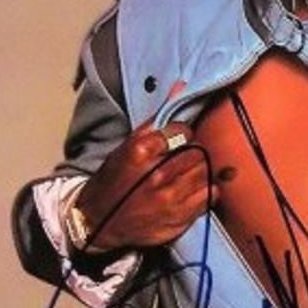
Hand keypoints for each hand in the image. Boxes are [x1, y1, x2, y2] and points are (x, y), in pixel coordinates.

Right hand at [76, 81, 218, 248]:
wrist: (98, 221)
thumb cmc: (114, 179)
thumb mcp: (128, 145)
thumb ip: (157, 119)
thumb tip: (182, 87)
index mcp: (141, 152)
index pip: (183, 131)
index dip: (183, 134)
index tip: (177, 140)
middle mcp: (157, 175)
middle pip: (198, 152)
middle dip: (193, 153)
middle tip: (183, 159)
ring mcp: (170, 199)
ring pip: (206, 173)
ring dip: (200, 172)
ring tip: (186, 175)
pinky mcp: (179, 219)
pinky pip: (210, 196)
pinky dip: (206, 191)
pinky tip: (192, 190)